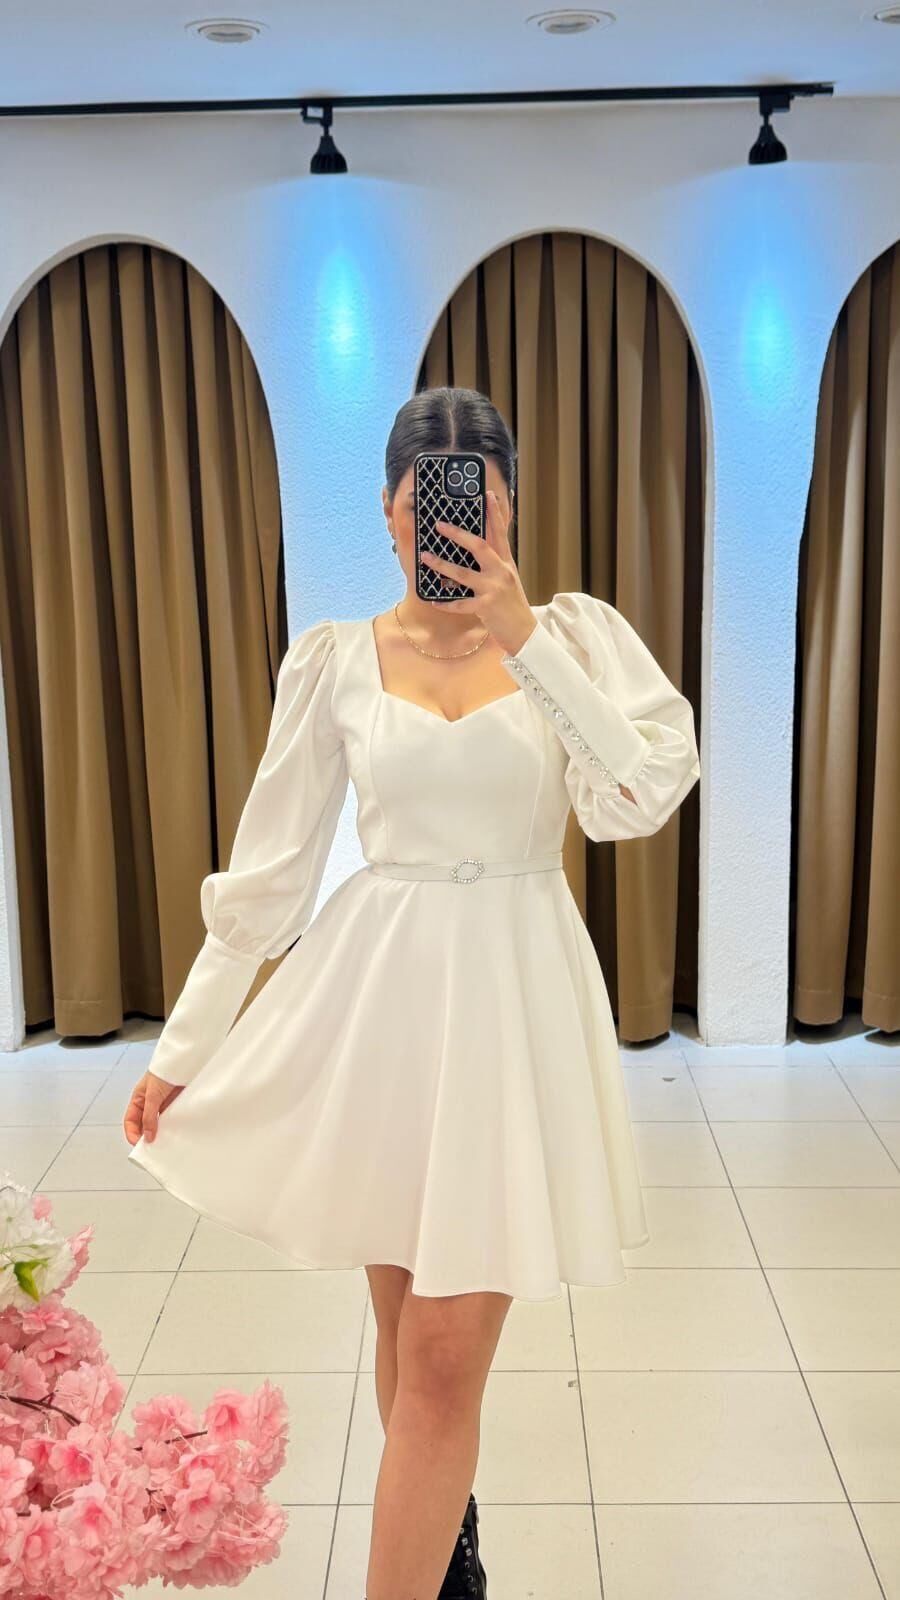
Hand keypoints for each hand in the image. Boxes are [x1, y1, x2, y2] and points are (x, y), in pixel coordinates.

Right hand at [123, 1070, 181, 1145]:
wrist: (184, 1062)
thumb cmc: (164, 1072)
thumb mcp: (152, 1095)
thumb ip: (150, 1116)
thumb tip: (148, 1136)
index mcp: (138, 1100)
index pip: (131, 1121)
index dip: (132, 1133)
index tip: (138, 1144)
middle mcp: (149, 1104)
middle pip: (144, 1125)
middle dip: (146, 1136)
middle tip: (152, 1149)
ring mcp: (162, 1105)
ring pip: (158, 1124)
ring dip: (160, 1133)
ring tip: (164, 1144)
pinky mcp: (174, 1106)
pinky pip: (171, 1120)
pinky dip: (171, 1127)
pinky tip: (175, 1134)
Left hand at [419, 490, 536, 655]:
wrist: (525, 632)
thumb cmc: (512, 605)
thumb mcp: (508, 580)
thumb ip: (494, 565)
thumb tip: (473, 551)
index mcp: (506, 563)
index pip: (500, 533)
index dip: (494, 513)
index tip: (488, 494)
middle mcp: (500, 572)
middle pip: (479, 546)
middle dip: (458, 534)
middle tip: (440, 525)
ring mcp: (493, 589)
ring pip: (463, 573)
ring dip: (442, 565)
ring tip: (425, 557)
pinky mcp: (486, 607)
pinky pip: (460, 604)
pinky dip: (446, 603)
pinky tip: (434, 601)